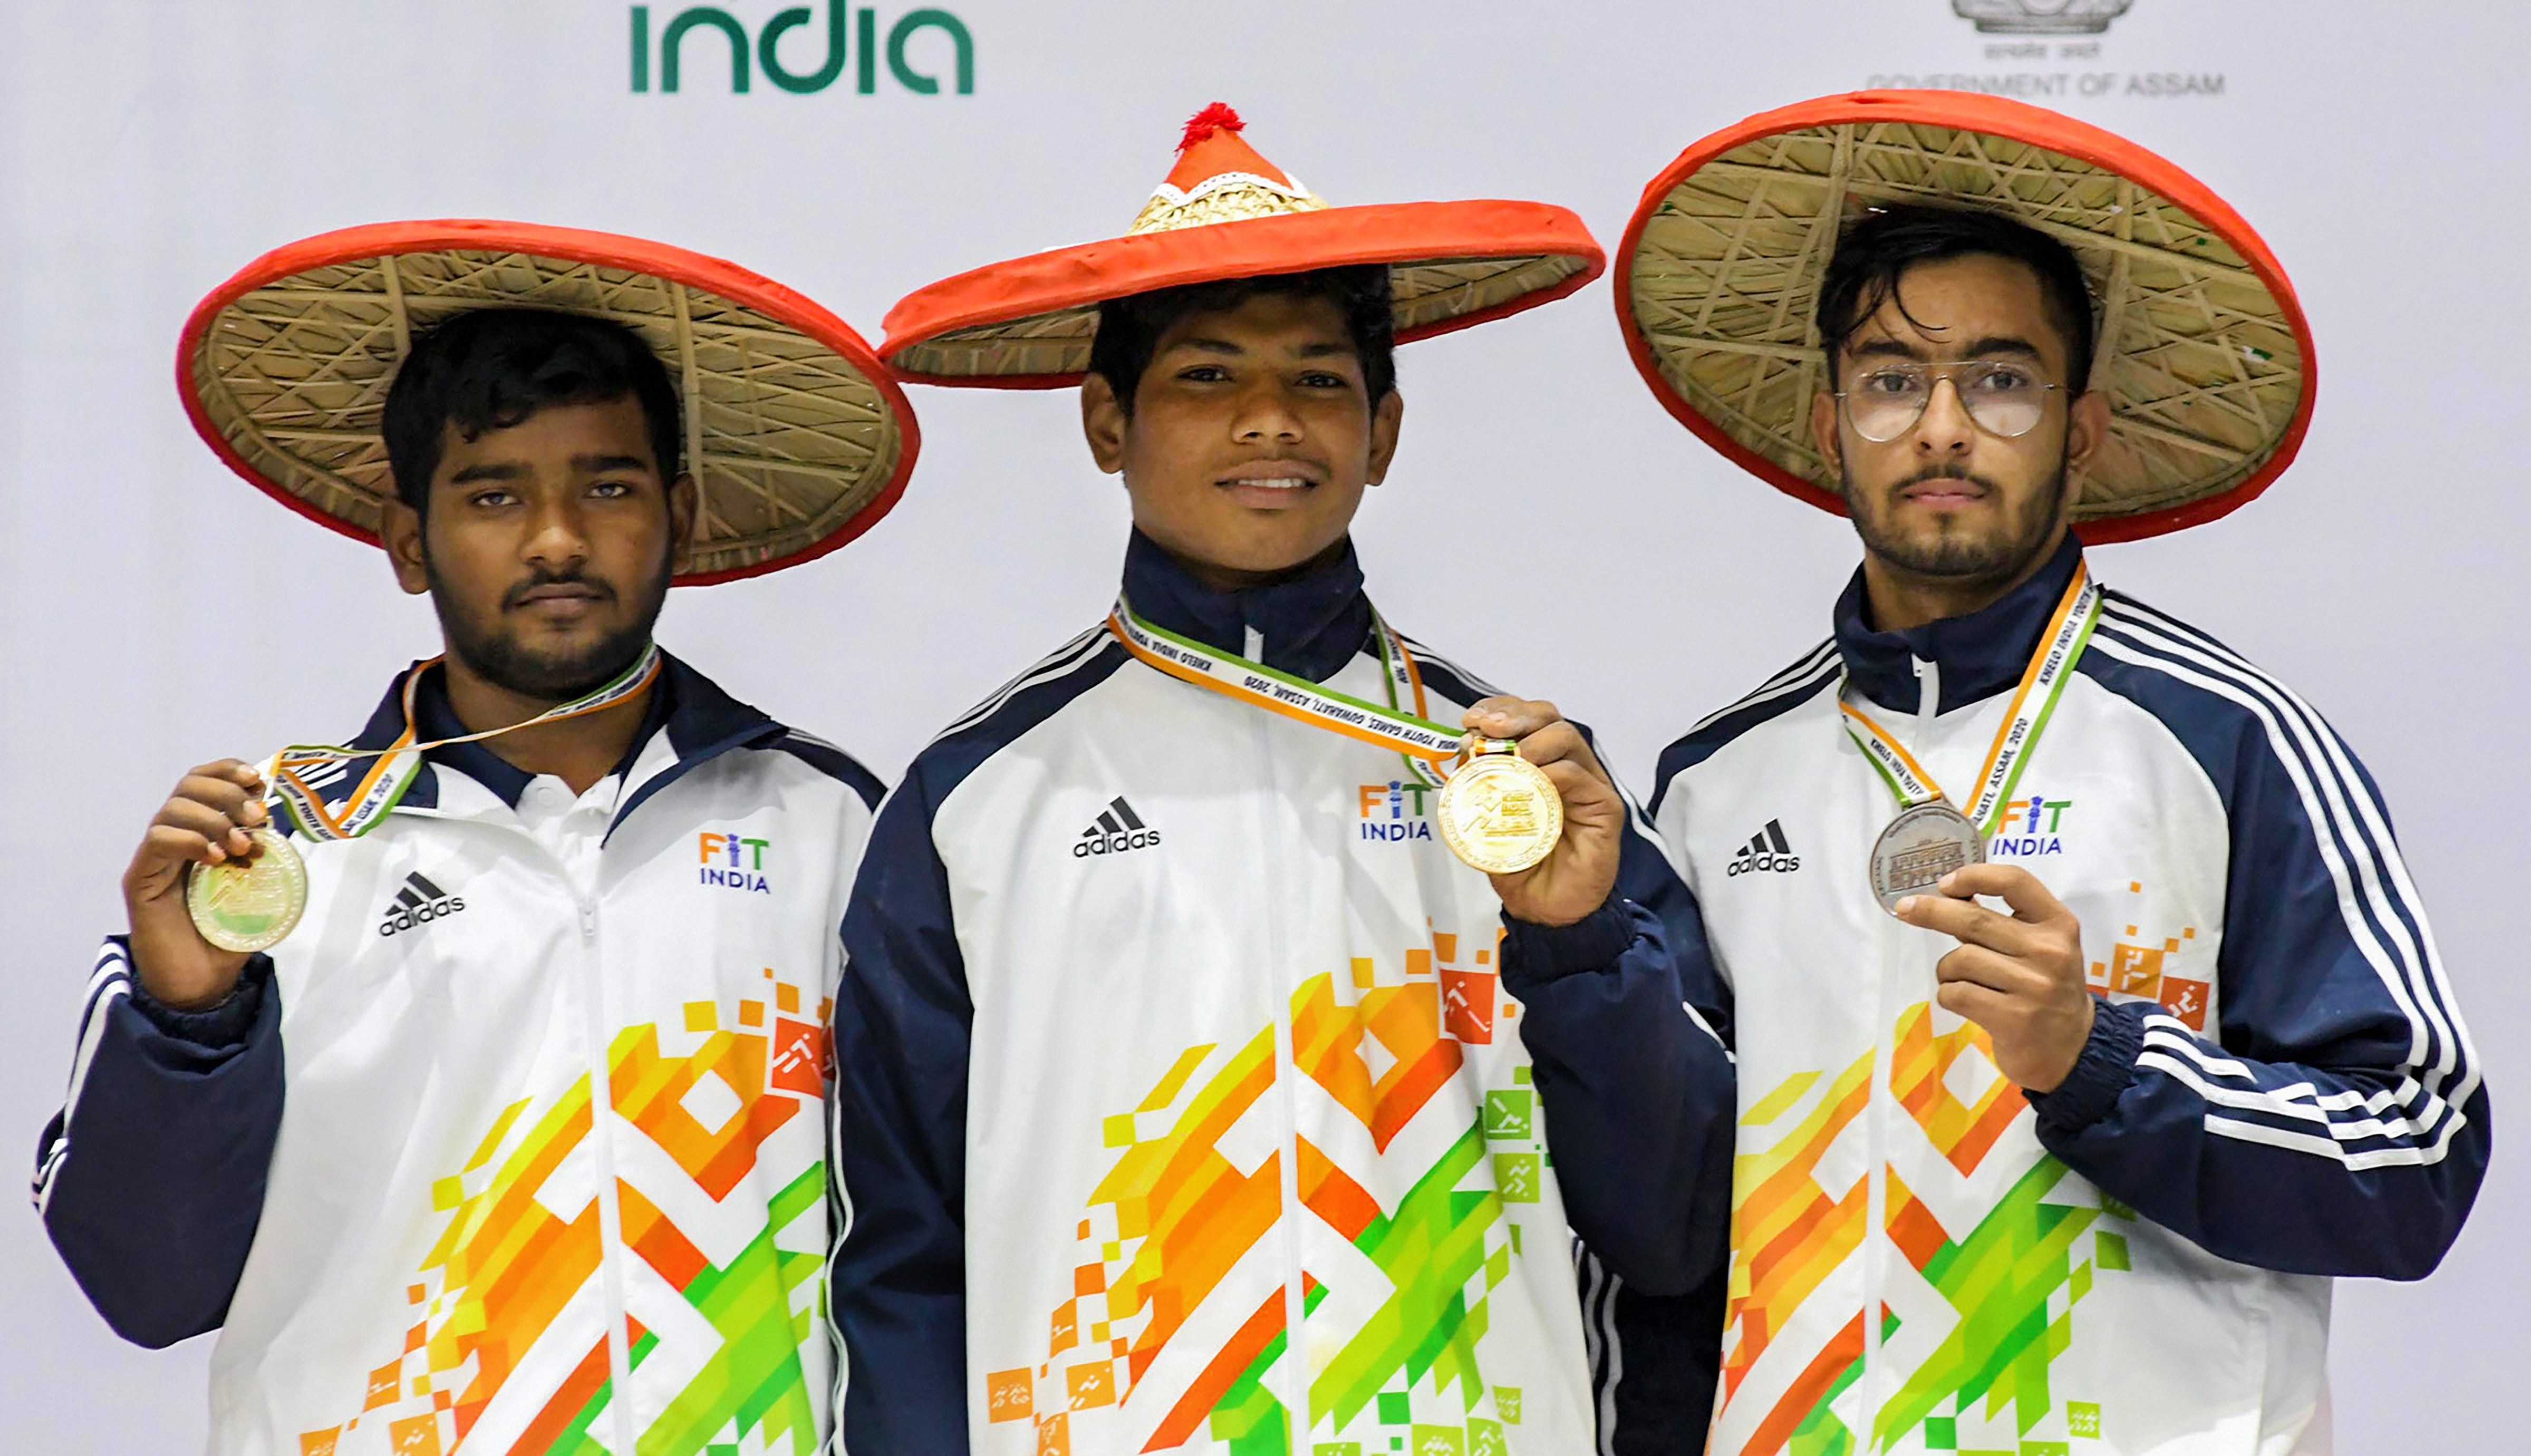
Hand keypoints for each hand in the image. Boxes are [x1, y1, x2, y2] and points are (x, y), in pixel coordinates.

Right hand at [122, 760, 266, 1010]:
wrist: (200, 983)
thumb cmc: (227, 937)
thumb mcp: (259, 891)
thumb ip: (269, 860)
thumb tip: (292, 831)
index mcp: (200, 832)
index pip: (203, 781)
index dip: (229, 770)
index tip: (259, 782)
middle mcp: (174, 837)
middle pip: (188, 786)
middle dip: (227, 793)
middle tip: (257, 819)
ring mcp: (154, 857)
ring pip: (172, 809)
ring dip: (214, 819)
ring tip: (241, 846)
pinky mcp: (140, 879)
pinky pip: (158, 841)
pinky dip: (190, 840)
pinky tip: (216, 858)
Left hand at [1460, 698, 1623, 927]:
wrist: (1546, 910)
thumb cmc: (1521, 865)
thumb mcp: (1487, 820)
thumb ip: (1479, 787)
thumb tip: (1464, 750)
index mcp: (1540, 762)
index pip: (1526, 719)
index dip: (1500, 710)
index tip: (1471, 720)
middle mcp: (1567, 765)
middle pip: (1549, 718)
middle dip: (1515, 715)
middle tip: (1488, 728)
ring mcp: (1588, 784)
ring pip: (1567, 737)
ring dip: (1533, 741)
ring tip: (1509, 760)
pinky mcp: (1604, 808)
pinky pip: (1580, 776)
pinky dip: (1553, 773)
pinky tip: (1532, 783)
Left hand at [1893, 862, 2093, 1092]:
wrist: (2072, 1049)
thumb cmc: (2045, 989)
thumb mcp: (2037, 948)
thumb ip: (1999, 923)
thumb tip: (1947, 895)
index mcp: (2059, 924)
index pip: (2015, 881)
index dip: (1974, 876)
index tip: (1945, 883)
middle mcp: (2051, 951)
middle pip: (1975, 920)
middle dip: (1932, 912)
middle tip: (1906, 909)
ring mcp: (2034, 987)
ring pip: (1961, 960)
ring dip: (1947, 969)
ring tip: (1961, 980)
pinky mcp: (2014, 1019)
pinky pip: (1956, 993)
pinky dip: (1949, 994)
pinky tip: (1964, 1001)